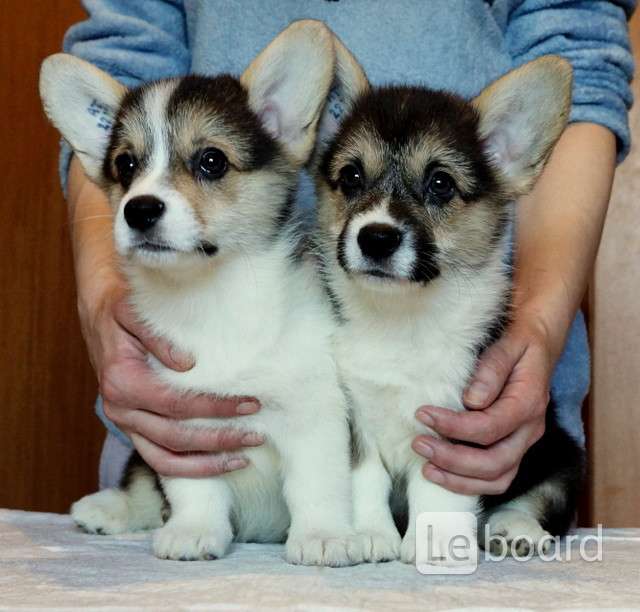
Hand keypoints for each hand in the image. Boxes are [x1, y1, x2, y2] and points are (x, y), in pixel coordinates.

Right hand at [82, 281, 262, 477]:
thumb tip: (187, 363)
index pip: (176, 404)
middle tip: (256, 435)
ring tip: (243, 460)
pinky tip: (217, 463)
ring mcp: (125, 423)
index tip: (250, 404)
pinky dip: (188, 468)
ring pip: (166, 459)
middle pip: (175, 437)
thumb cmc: (121, 312)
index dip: (214, 409)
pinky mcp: (133, 428)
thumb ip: (158, 336)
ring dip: (206, 464)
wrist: (99, 318)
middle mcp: (120, 409)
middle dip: (219, 439)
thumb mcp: (134, 312)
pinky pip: (158, 459)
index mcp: (122, 382)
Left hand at [412, 315, 556, 494]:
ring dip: (460, 479)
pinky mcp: (514, 448)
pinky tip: (441, 474)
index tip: (422, 414)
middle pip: (495, 462)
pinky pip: (496, 478)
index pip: (489, 427)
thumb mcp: (508, 343)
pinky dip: (469, 483)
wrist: (538, 340)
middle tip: (419, 444)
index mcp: (528, 402)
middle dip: (453, 459)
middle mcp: (530, 429)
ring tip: (426, 468)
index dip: (454, 427)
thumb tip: (471, 400)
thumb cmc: (518, 340)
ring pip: (497, 478)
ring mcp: (524, 442)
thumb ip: (491, 369)